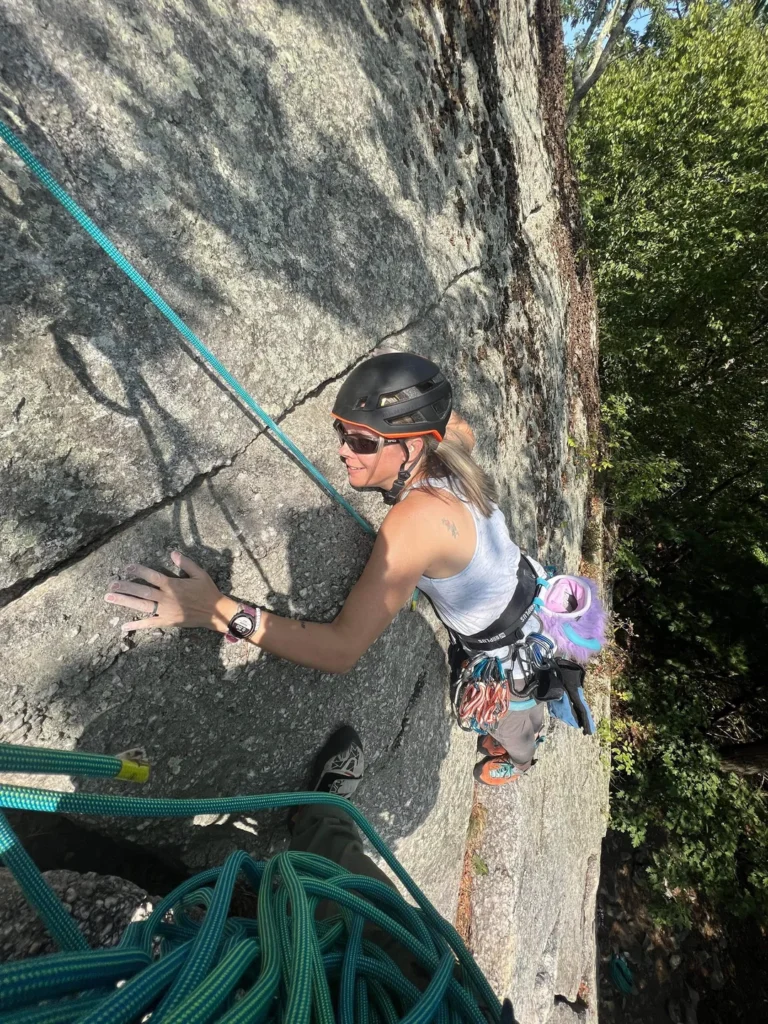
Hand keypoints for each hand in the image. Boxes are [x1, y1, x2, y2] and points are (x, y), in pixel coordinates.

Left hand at [104, 551, 235, 633]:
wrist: (216, 612)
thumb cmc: (208, 592)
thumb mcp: (200, 574)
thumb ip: (186, 563)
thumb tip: (173, 553)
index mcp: (173, 585)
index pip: (152, 576)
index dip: (139, 571)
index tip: (127, 567)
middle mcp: (167, 598)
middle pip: (142, 591)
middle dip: (125, 587)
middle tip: (111, 584)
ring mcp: (166, 611)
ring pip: (142, 606)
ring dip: (125, 601)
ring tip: (110, 598)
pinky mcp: (167, 622)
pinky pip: (149, 623)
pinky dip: (136, 625)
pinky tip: (123, 626)